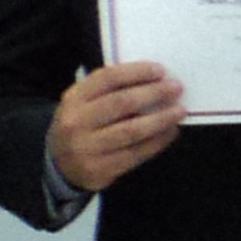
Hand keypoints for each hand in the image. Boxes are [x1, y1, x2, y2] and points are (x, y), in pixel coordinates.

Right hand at [49, 59, 183, 191]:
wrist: (61, 165)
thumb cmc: (83, 125)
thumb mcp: (84, 103)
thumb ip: (110, 91)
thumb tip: (155, 80)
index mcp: (73, 99)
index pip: (106, 79)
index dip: (136, 72)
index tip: (161, 70)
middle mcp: (76, 122)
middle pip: (121, 103)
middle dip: (153, 93)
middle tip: (176, 88)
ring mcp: (87, 148)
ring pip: (131, 131)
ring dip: (161, 119)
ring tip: (179, 111)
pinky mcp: (100, 170)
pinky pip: (136, 154)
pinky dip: (157, 142)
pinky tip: (170, 131)